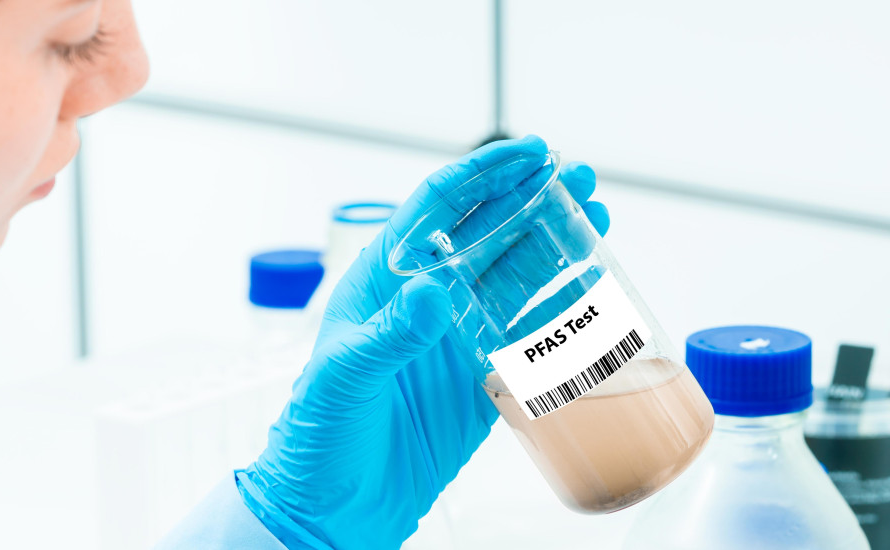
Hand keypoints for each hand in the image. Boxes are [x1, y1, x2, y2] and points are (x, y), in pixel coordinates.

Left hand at [236, 135, 609, 549]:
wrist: (335, 505)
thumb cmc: (320, 432)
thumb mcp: (345, 374)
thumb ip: (391, 332)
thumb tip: (433, 290)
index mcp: (385, 281)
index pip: (439, 208)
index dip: (485, 175)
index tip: (531, 154)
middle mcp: (426, 301)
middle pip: (489, 235)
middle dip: (534, 202)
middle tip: (580, 179)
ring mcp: (457, 337)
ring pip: (515, 279)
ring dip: (555, 248)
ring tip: (595, 220)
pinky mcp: (481, 379)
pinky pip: (528, 338)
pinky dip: (560, 314)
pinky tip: (588, 292)